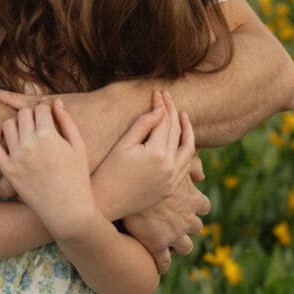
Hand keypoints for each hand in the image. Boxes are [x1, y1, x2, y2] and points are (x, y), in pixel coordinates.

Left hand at [0, 99, 96, 238]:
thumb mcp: (79, 146)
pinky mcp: (8, 171)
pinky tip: (2, 132)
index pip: (40, 107)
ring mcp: (16, 158)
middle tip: (38, 120)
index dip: (46, 107)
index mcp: (48, 135)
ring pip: (7, 125)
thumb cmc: (79, 178)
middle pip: (23, 114)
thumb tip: (56, 103)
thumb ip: (66, 121)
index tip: (49, 112)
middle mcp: (29, 144)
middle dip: (31, 114)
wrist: (69, 212)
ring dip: (16, 122)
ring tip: (25, 128)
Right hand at [92, 90, 195, 217]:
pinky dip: (187, 149)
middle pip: (177, 132)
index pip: (164, 121)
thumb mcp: (124, 144)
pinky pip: (186, 165)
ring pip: (188, 149)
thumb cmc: (108, 170)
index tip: (157, 91)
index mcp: (157, 154)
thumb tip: (160, 109)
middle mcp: (170, 168)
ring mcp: (172, 180)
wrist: (106, 202)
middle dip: (172, 111)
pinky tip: (180, 139)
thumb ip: (143, 125)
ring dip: (187, 130)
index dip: (161, 104)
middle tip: (167, 96)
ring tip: (181, 115)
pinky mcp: (170, 188)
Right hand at [121, 174, 210, 272]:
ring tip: (164, 239)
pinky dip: (161, 263)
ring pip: (185, 247)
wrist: (128, 182)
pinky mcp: (157, 245)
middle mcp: (187, 218)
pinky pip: (164, 262)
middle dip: (187, 226)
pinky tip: (153, 260)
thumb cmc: (151, 166)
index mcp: (192, 199)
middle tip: (172, 221)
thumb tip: (202, 176)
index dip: (196, 206)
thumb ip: (193, 165)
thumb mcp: (175, 159)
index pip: (204, 206)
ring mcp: (174, 234)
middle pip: (197, 228)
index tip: (186, 204)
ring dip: (177, 244)